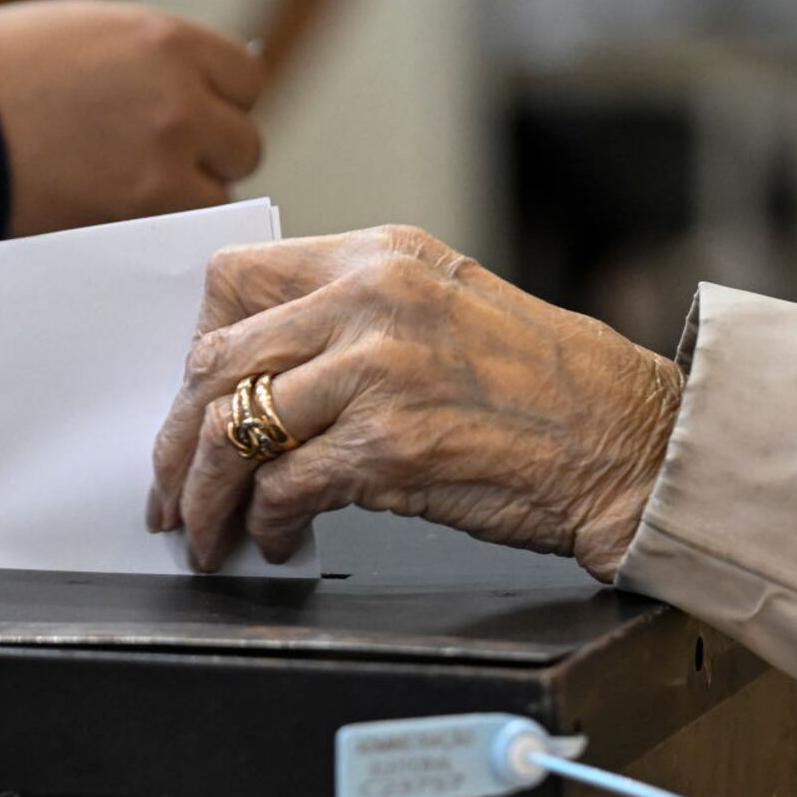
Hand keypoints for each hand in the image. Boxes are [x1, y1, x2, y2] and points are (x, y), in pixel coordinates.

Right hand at [0, 0, 264, 235]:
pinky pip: (184, 240)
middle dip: (208, 156)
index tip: (193, 117)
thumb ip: (147, 63)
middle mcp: (179, 103)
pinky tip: (119, 226)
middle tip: (157, 166)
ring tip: (126, 201)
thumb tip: (195, 92)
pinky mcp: (138, 228)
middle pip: (242, 145)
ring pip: (219, 201)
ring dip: (186, 204)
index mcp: (164, 41)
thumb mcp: (79, 37)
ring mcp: (163, 172)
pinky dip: (161, 239)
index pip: (244, 79)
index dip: (218, 101)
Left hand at [148, 226, 683, 581]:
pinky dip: (265, 523)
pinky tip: (276, 539)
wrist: (627, 439)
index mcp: (377, 257)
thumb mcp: (439, 309)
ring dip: (206, 495)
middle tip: (168, 486)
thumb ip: (349, 321)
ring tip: (204, 530)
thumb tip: (260, 378)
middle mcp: (370, 300)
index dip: (196, 346)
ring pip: (234, 429)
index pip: (234, 277)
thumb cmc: (541, 385)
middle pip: (218, 360)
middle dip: (175, 437)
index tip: (189, 400)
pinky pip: (283, 485)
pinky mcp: (389, 444)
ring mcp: (378, 369)